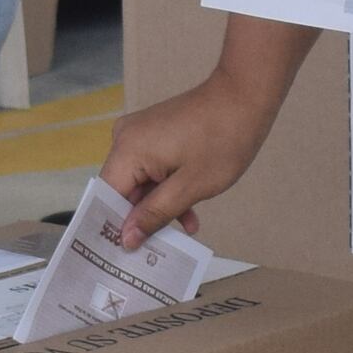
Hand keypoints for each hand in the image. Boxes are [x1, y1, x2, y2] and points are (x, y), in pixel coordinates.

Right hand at [102, 79, 276, 243]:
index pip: (106, 198)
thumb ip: (154, 214)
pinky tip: (190, 211)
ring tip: (185, 231)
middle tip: (156, 252)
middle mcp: (126, 139)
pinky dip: (168, 189)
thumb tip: (126, 239)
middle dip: (142, 221)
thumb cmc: (223, 139)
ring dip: (161, 207)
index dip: (112, 228)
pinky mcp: (155, 133)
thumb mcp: (190, 187)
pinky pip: (152, 169)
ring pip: (141, 183)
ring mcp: (141, 134)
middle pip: (123, 191)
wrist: (245, 97)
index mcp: (128, 150)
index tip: (121, 256)